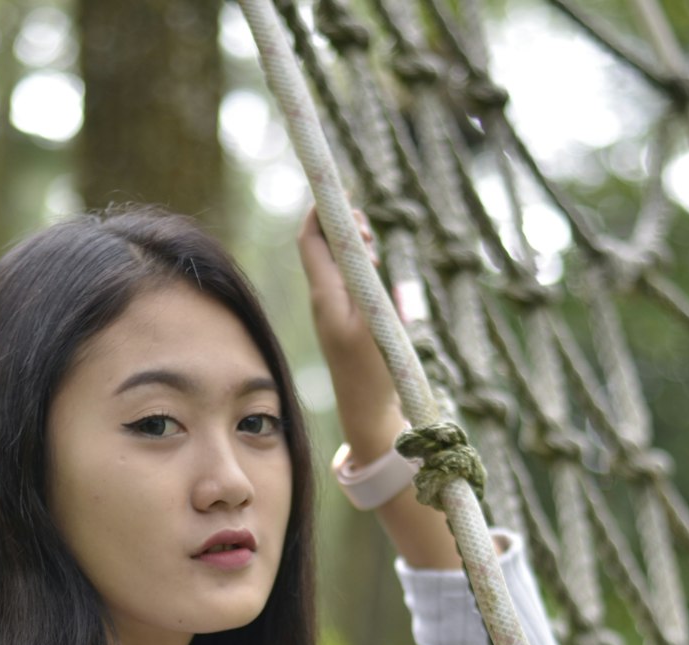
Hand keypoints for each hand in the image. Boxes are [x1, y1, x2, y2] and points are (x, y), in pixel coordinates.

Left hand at [296, 205, 402, 459]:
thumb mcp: (375, 324)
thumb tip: (363, 251)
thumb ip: (368, 286)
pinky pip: (349, 279)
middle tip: (367, 225)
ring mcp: (335, 309)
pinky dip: (361, 265)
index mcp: (326, 295)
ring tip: (373, 244)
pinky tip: (376, 268)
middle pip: (325, 245)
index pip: (312, 240)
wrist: (367, 411)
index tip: (339, 189)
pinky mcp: (347, 320)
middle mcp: (325, 298)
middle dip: (344, 225)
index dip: (322, 210)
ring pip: (339, 261)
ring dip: (355, 244)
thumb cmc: (373, 371)